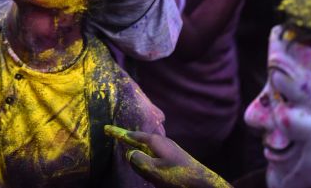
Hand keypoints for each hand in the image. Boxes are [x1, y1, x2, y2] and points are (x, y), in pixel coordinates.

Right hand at [104, 126, 231, 187]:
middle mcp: (162, 142)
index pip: (132, 135)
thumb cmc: (178, 176)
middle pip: (140, 140)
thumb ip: (138, 161)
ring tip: (138, 161)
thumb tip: (130, 153)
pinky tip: (152, 171)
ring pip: (149, 149)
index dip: (119, 133)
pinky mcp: (175, 158)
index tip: (107, 128)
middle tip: (119, 140)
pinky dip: (150, 161)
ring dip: (141, 154)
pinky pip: (156, 156)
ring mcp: (170, 149)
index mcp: (155, 142)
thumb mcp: (154, 170)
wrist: (204, 183)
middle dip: (130, 141)